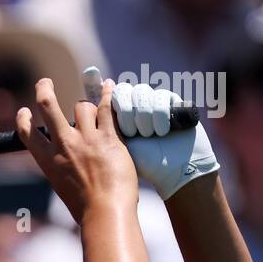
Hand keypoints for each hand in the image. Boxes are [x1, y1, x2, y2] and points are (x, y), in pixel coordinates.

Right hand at [15, 77, 138, 223]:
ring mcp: (86, 139)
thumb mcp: (63, 188)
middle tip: (44, 83)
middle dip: (43, 90)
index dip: (23, 118)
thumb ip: (61, 170)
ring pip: (81, 106)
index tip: (24, 111)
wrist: (105, 212)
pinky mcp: (108, 138)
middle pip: (47, 106)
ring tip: (93, 108)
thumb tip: (65, 164)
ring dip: (86, 107)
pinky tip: (109, 86)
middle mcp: (63, 145)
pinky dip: (107, 95)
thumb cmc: (85, 208)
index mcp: (48, 161)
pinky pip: (106, 109)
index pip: (27, 132)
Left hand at [110, 82, 219, 200]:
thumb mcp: (118, 148)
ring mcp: (154, 103)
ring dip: (142, 115)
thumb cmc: (145, 164)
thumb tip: (86, 119)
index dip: (107, 101)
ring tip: (148, 135)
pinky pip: (161, 97)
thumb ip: (102, 131)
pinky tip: (162, 132)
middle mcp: (137, 105)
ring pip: (140, 92)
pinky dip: (160, 114)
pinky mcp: (174, 103)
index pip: (108, 97)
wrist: (176, 172)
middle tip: (130, 132)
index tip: (109, 117)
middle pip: (123, 90)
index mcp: (120, 115)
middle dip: (124, 109)